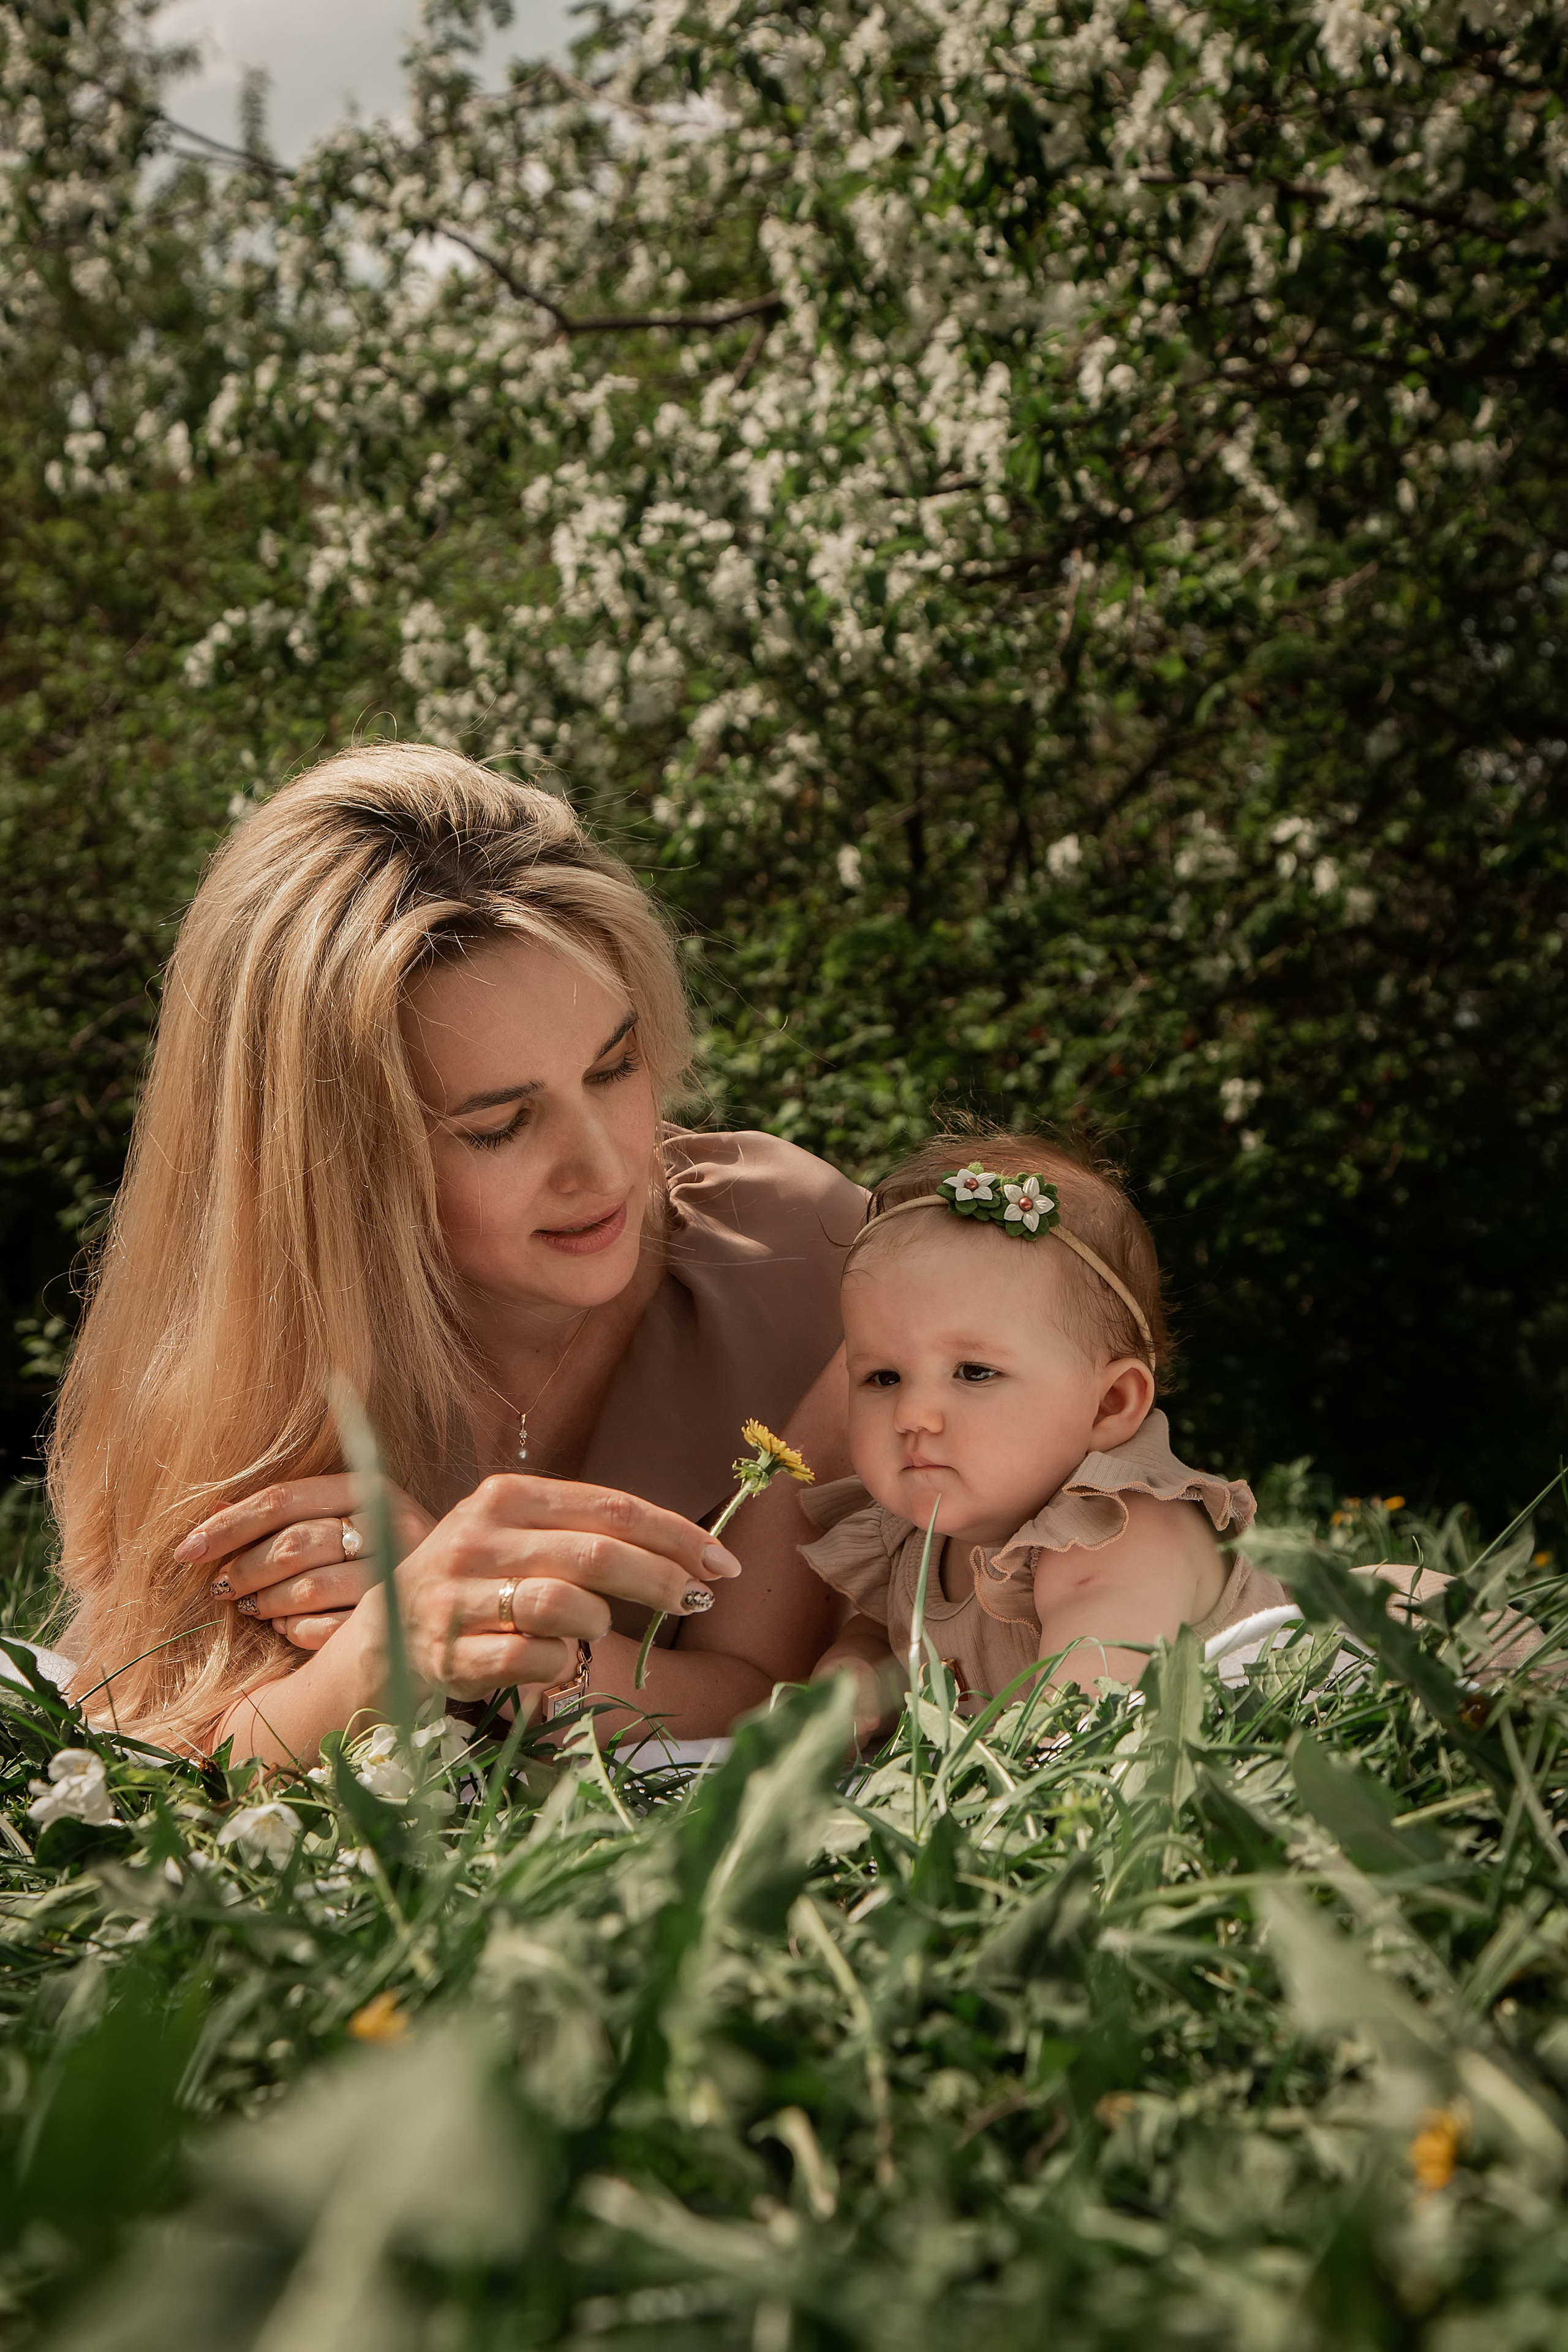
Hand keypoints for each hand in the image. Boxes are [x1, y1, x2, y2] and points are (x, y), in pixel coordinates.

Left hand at [175, 1475, 435, 1649]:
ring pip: (309, 1588)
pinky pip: (330, 1629)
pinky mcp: (400, 1616)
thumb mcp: (335, 1519)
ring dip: (269, 1603)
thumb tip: (212, 1506)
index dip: (228, 1524)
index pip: (283, 1499)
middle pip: (295, 1543)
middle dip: (246, 1569)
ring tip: (255, 1608)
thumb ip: (281, 1514)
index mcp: (369, 1488)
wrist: (456, 1593)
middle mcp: (390, 1522)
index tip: (186, 1550)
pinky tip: (289, 1628)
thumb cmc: (376, 1551)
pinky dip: (298, 1631)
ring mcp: (398, 1571)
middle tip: (219, 1588)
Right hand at [385, 1474, 741, 1704]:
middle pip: (598, 1555)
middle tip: (699, 1599)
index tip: (723, 1561)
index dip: (676, 1534)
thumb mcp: (521, 1537)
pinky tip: (554, 1662)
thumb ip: (588, 1533)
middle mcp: (478, 1537)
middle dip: (663, 1579)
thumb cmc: (479, 1581)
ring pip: (564, 1605)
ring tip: (594, 1628)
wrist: (385, 1634)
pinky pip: (531, 1659)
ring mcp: (459, 1596)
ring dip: (598, 1622)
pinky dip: (558, 1665)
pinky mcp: (448, 1652)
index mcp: (506, 1496)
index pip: (611, 1506)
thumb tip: (691, 1554)